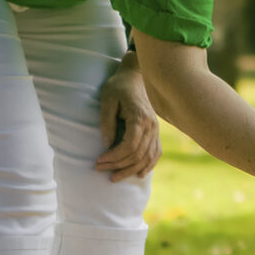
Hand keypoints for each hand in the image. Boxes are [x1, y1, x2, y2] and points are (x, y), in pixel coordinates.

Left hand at [95, 58, 162, 180]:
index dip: (113, 157)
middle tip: (99, 169)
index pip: (129, 146)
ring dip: (130, 170)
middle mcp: (152, 126)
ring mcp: (156, 130)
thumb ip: (107, 123)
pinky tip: (139, 174)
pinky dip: (148, 165)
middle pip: (138, 155)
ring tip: (114, 177)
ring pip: (147, 157)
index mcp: (140, 118)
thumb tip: (107, 145)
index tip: (98, 161)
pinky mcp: (155, 131)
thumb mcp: (107, 101)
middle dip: (118, 166)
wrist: (135, 77)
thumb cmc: (118, 87)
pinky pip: (156, 153)